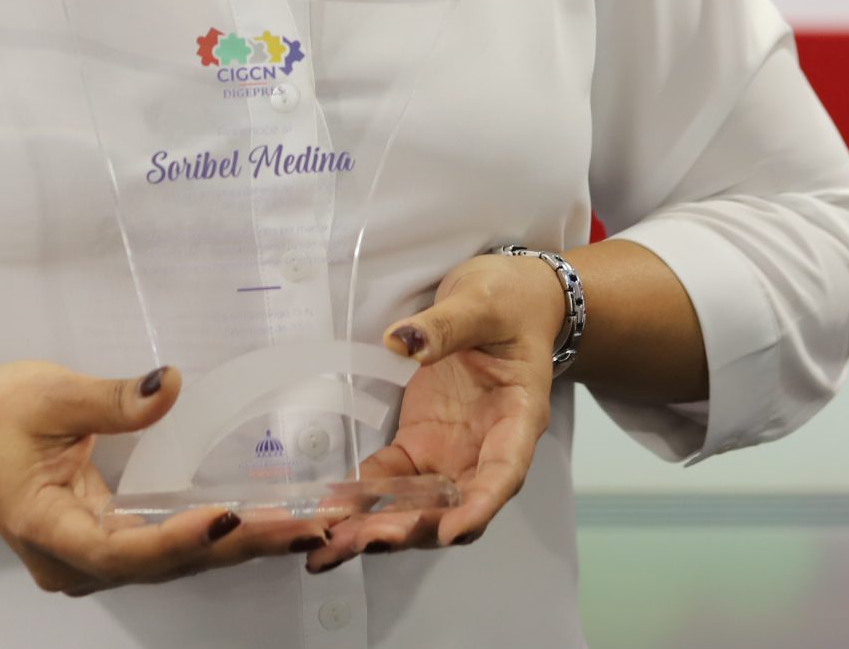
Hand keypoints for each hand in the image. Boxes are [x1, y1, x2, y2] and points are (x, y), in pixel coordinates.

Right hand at [0, 359, 329, 593]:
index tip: (230, 517)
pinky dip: (214, 538)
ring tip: (301, 526)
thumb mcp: (50, 394)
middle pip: (162, 563)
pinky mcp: (106, 547)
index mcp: (46, 527)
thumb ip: (112, 397)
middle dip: (236, 544)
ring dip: (236, 546)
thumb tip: (171, 385)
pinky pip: (166, 551)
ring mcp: (89, 561)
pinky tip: (263, 526)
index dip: (177, 539)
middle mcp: (71, 561)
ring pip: (171, 564)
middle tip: (304, 523)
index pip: (121, 549)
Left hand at [306, 251, 566, 571]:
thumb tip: (404, 342)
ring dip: (379, 528)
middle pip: (454, 504)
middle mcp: (486, 448)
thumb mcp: (481, 303)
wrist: (504, 299)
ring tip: (331, 548)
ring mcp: (452, 450)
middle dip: (411, 529)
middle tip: (363, 541)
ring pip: (420, 504)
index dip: (479, 506)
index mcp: (518, 416)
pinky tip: (329, 514)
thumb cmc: (508, 302)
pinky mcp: (421, 443)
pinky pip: (391, 479)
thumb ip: (447, 325)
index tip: (450, 531)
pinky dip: (363, 499)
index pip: (504, 473)